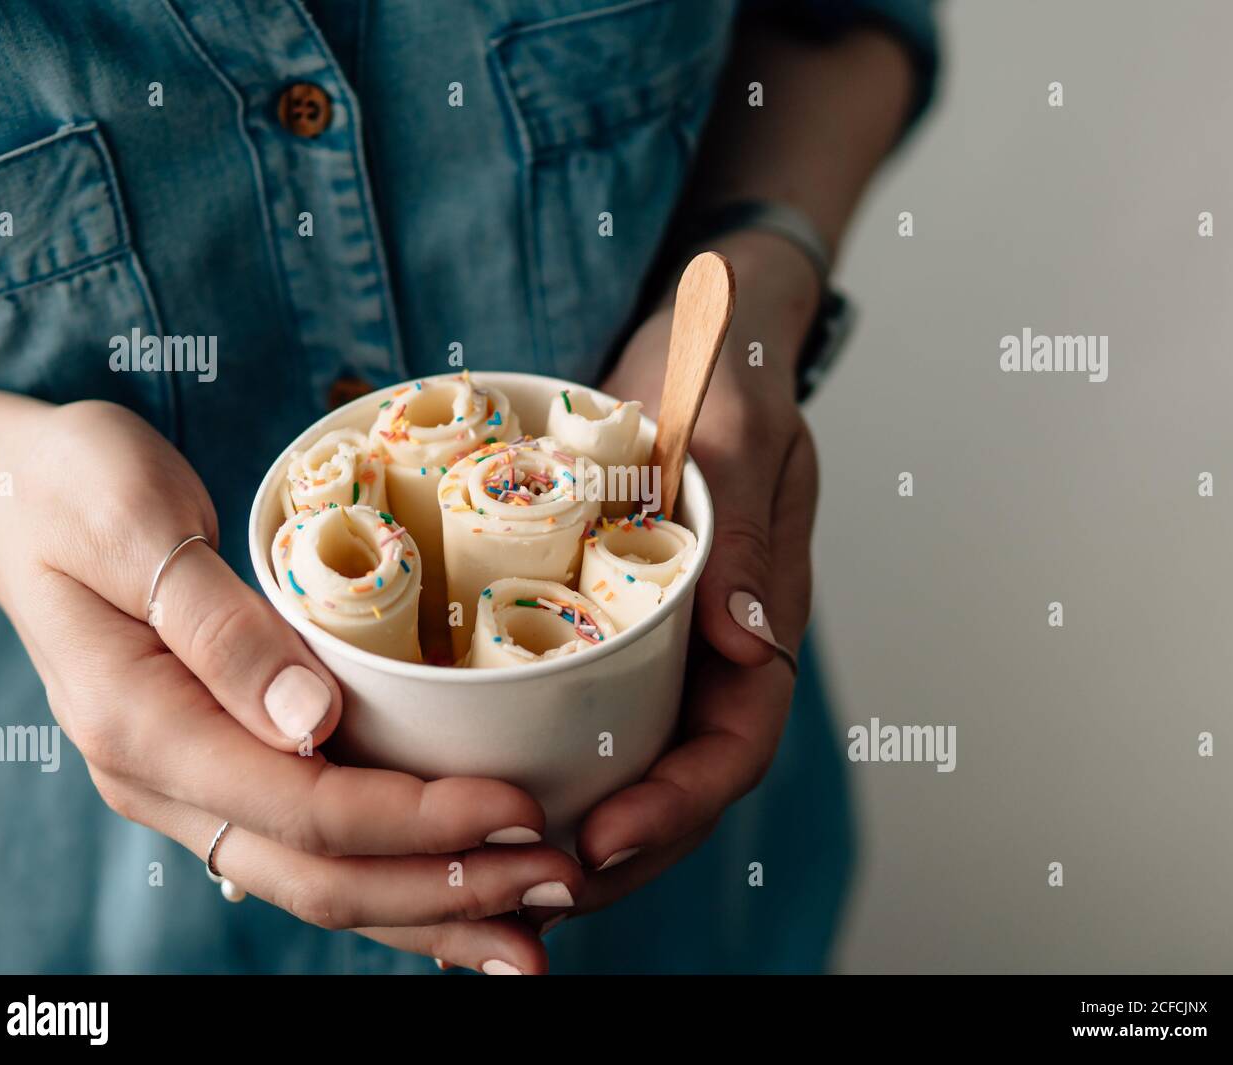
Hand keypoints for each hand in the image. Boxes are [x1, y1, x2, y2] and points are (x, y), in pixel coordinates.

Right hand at [0, 395, 582, 973]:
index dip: (420, 822)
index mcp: (146, 726)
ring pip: (319, 884)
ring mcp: (191, 786)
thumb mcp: (137, 529)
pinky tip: (461, 887)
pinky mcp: (221, 769)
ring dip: (431, 908)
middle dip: (447, 887)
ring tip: (533, 918)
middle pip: (321, 875)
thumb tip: (314, 722)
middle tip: (558, 881)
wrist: (13, 502)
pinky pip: (312, 848)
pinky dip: (392, 877)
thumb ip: (222, 631)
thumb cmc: (74, 491)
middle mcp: (166, 781)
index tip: (520, 809)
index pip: (307, 808)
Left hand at [528, 231, 820, 926]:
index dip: (679, 806)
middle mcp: (709, 646)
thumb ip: (748, 522)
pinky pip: (577, 704)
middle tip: (528, 893)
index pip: (737, 742)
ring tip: (493, 875)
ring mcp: (657, 638)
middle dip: (616, 852)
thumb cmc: (730, 364)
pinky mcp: (602, 617)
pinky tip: (473, 787)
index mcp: (759, 616)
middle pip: (676, 779)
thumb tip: (755, 638)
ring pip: (625, 760)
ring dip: (571, 828)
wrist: (701, 327)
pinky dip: (536, 758)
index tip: (604, 841)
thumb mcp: (741, 427)